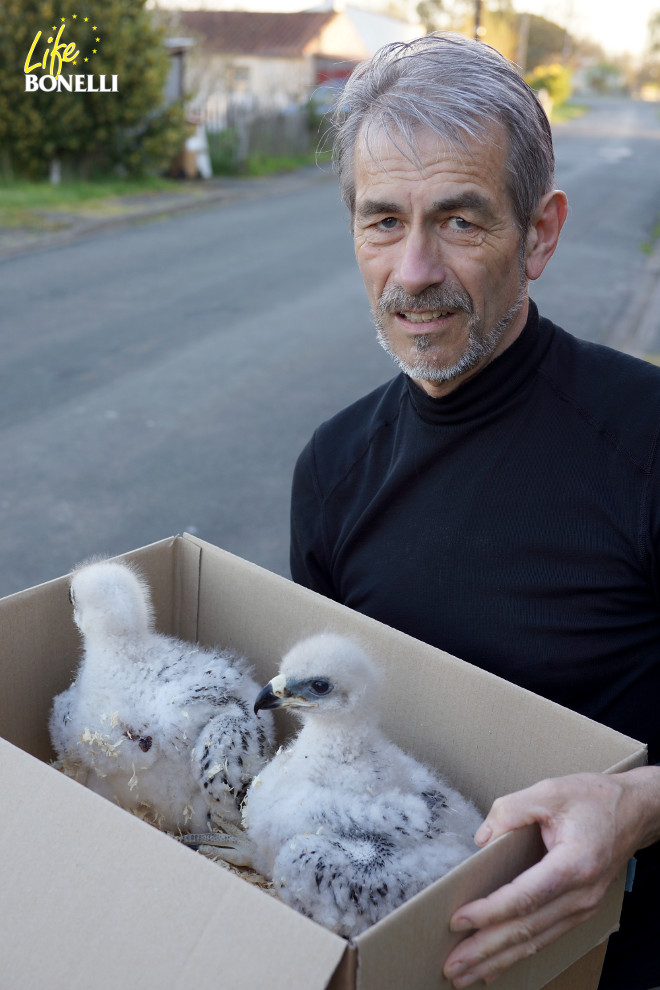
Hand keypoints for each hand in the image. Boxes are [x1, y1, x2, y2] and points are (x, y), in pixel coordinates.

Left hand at [443, 768, 659, 987]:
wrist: (635, 812)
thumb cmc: (594, 799)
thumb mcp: (550, 791)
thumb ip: (511, 810)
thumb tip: (482, 839)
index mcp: (575, 864)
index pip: (526, 896)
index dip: (490, 911)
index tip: (459, 920)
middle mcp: (581, 894)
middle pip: (528, 929)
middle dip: (487, 949)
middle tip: (453, 966)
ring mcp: (583, 907)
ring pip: (535, 940)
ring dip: (498, 959)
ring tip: (464, 974)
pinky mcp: (579, 910)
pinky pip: (545, 937)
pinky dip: (518, 954)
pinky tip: (495, 966)